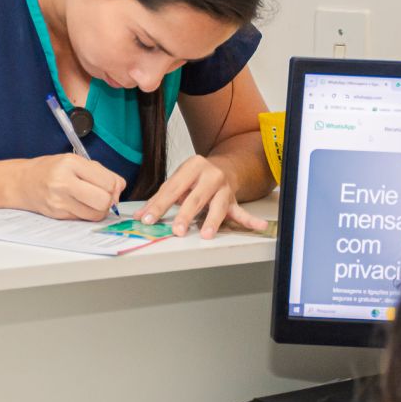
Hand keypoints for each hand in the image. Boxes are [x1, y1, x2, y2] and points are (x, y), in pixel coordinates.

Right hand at [14, 154, 124, 219]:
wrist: (23, 182)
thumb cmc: (51, 169)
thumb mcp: (75, 161)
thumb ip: (101, 172)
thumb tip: (119, 188)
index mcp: (70, 163)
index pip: (107, 182)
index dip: (113, 186)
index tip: (109, 186)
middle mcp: (63, 182)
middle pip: (103, 200)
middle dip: (108, 200)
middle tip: (102, 195)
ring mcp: (59, 201)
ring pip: (96, 214)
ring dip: (99, 210)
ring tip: (91, 201)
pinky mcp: (58, 215)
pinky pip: (84, 219)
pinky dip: (87, 213)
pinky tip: (79, 204)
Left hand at [135, 155, 266, 238]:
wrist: (223, 166)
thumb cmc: (195, 177)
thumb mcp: (178, 181)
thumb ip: (160, 198)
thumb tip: (140, 216)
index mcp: (192, 166)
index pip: (172, 188)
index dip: (159, 205)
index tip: (147, 219)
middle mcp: (210, 174)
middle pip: (195, 198)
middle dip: (185, 215)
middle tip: (177, 231)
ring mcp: (224, 188)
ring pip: (217, 206)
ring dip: (212, 221)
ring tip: (206, 235)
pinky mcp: (234, 199)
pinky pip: (242, 212)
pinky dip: (251, 220)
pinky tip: (260, 226)